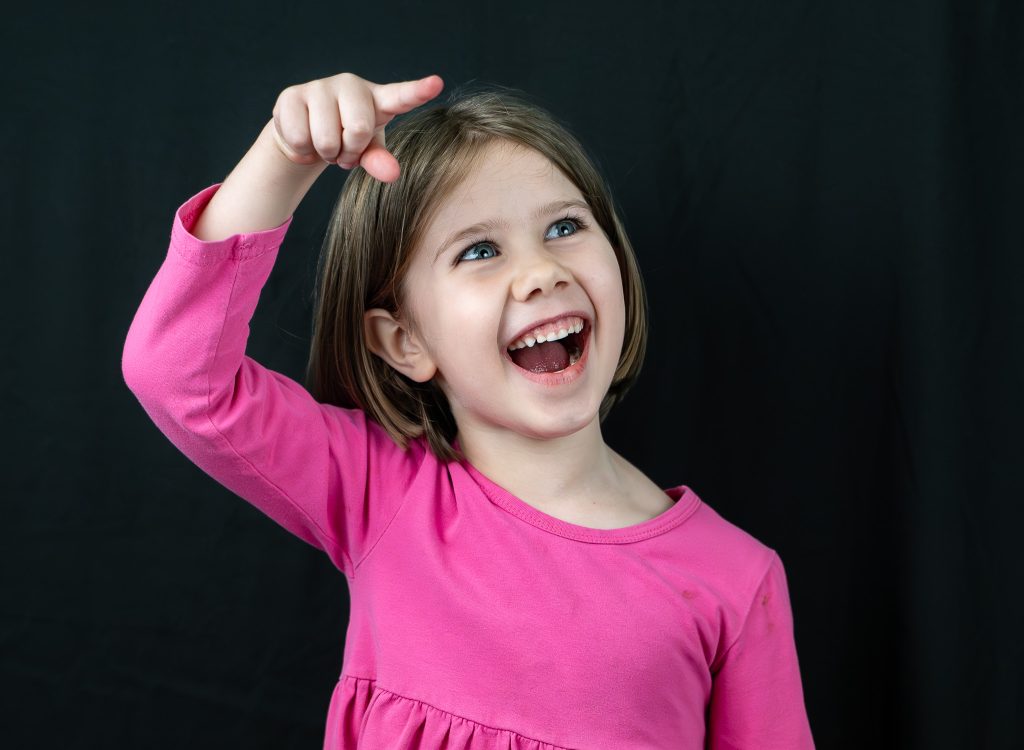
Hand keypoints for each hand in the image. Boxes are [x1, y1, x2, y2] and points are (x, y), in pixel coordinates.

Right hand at [269, 72, 444, 182]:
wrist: (303, 135)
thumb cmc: (345, 140)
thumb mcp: (367, 151)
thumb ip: (379, 160)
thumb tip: (392, 174)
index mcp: (377, 98)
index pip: (401, 96)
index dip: (418, 91)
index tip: (436, 83)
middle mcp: (350, 85)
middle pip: (358, 129)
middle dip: (349, 152)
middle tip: (344, 150)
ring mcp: (319, 86)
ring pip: (325, 138)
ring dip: (325, 153)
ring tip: (324, 143)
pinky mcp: (291, 95)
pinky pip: (299, 137)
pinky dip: (302, 150)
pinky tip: (304, 137)